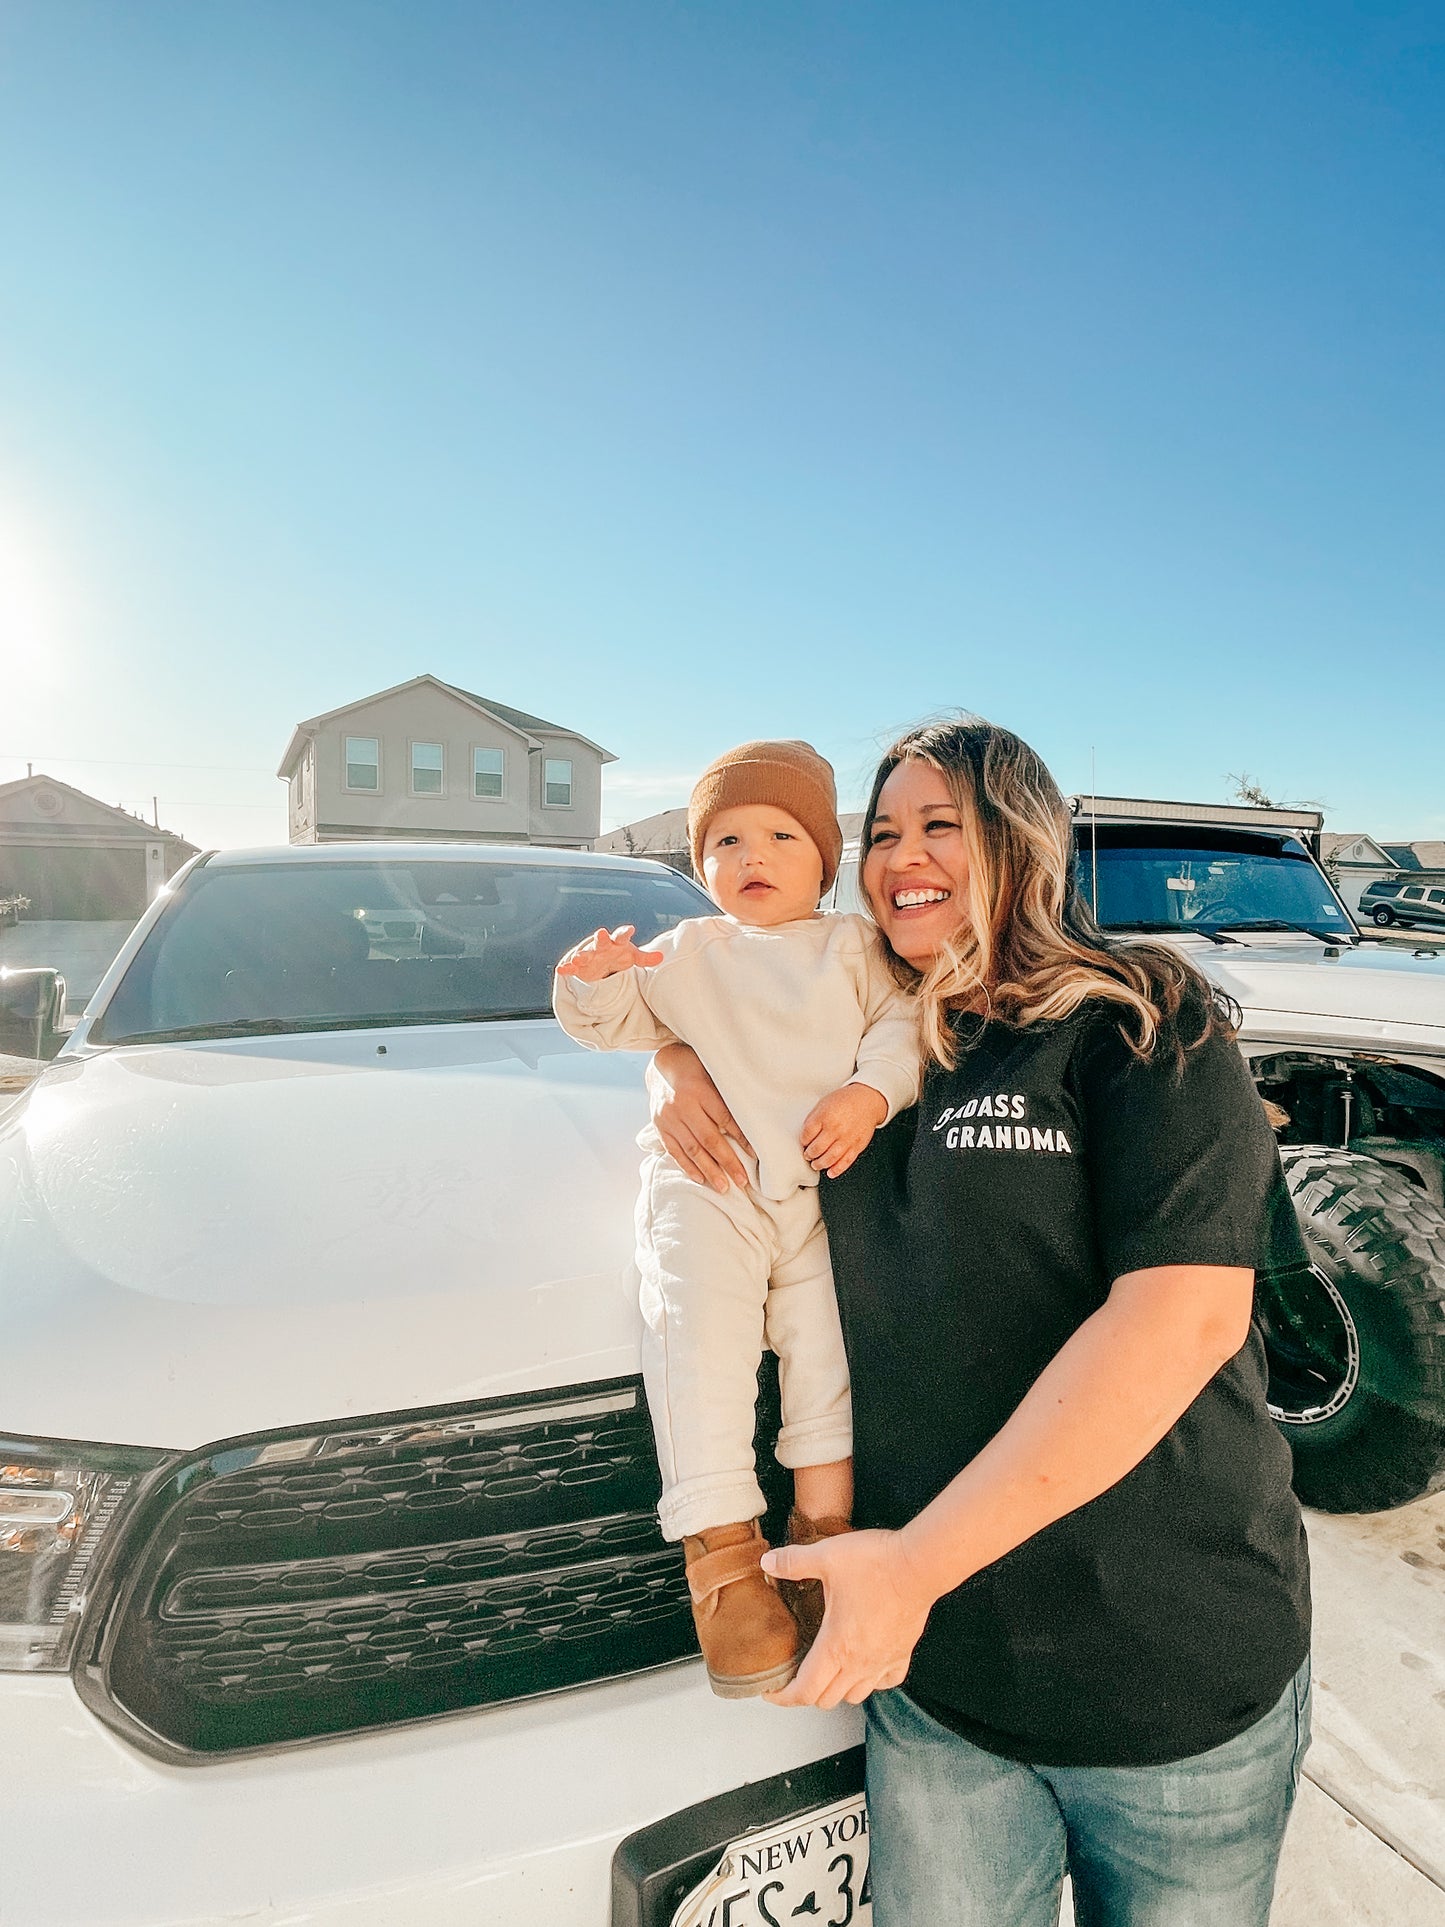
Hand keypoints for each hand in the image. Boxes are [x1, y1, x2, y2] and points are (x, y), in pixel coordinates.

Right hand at [555, 924, 664, 982]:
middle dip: (601, 938)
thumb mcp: (632, 956)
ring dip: (581, 956)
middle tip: (601, 933)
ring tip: (578, 958)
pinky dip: (567, 968)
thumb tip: (660, 957)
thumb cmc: (618, 955)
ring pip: (585, 955)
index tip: (630, 929)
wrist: (601, 962)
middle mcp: (602, 947)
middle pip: (602, 942)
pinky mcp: (579, 966)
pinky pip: (572, 967)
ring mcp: (590, 956)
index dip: (625, 932)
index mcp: (616, 943)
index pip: (622, 936)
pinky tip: (561, 969)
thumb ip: (645, 958)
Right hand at [647, 1043, 752, 1192]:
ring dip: (709, 1170)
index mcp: (700, 1090)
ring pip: (692, 1149)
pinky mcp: (660, 1126)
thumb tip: (754, 1120)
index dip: (741, 1139)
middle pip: (709, 1139)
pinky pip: (674, 1150)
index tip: (755, 1155)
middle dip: (727, 1163)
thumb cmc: (696, 1068)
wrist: (663, 1065)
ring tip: (723, 1187)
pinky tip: (700, 1178)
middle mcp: (683, 1105)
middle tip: (742, 1181)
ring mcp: (669, 1118)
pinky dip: (687, 1166)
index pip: (725, 1119)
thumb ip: (728, 1095)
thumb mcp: (714, 1073)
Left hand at [761, 1529, 935, 1708]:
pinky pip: (886, 1682)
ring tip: (826, 1671)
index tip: (771, 1690)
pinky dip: (872, 1682)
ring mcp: (883, 1661)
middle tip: (794, 1675)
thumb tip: (767, 1562)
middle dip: (805, 1693)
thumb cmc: (877, 1563)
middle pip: (826, 1699)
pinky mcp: (903, 1653)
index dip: (783, 1696)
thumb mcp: (827, 1556)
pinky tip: (866, 1665)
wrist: (920, 1564)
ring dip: (836, 1690)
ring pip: (855, 1696)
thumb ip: (794, 1562)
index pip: (804, 1690)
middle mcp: (859, 1662)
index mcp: (835, 1645)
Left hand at [800, 1083, 886, 1178]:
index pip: (807, 1134)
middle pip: (816, 1149)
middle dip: (809, 1154)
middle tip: (808, 1155)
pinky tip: (830, 1172)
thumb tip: (805, 1135)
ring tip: (816, 1164)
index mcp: (824, 1116)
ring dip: (819, 1164)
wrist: (867, 1101)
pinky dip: (836, 1170)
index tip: (803, 1143)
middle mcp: (835, 1128)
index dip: (802, 1141)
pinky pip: (845, 1162)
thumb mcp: (823, 1104)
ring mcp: (847, 1139)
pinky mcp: (856, 1146)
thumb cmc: (845, 1101)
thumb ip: (813, 1120)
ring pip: (829, 1158)